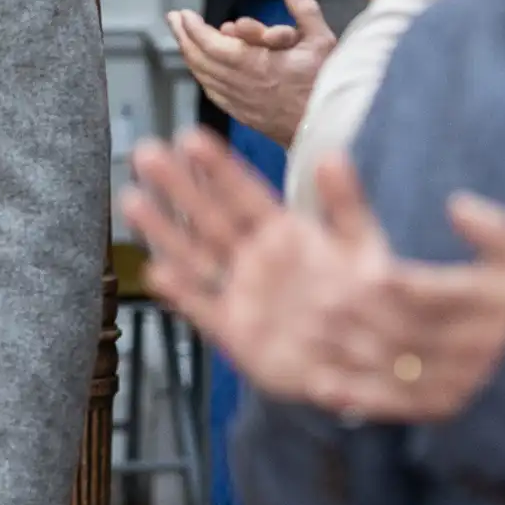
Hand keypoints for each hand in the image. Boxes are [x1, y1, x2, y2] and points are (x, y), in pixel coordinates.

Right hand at [119, 130, 504, 420]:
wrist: (370, 365)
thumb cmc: (370, 306)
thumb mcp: (365, 247)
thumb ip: (345, 202)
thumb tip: (332, 154)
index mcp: (286, 235)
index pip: (244, 193)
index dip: (217, 167)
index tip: (190, 138)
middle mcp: (257, 260)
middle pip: (209, 217)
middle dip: (177, 186)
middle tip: (148, 155)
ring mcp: (242, 294)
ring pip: (195, 255)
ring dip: (164, 230)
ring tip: (133, 200)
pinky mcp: (235, 332)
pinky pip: (203, 308)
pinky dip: (181, 293)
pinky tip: (156, 272)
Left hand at [167, 0, 334, 145]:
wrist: (329, 127)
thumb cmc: (326, 83)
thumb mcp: (322, 40)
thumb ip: (304, 9)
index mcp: (257, 64)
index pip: (212, 44)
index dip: (194, 28)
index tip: (184, 14)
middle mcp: (242, 83)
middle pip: (200, 58)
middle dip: (183, 35)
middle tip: (174, 18)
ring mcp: (239, 101)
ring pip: (203, 75)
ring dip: (189, 53)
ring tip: (182, 36)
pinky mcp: (240, 113)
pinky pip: (211, 90)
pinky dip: (201, 74)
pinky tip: (198, 64)